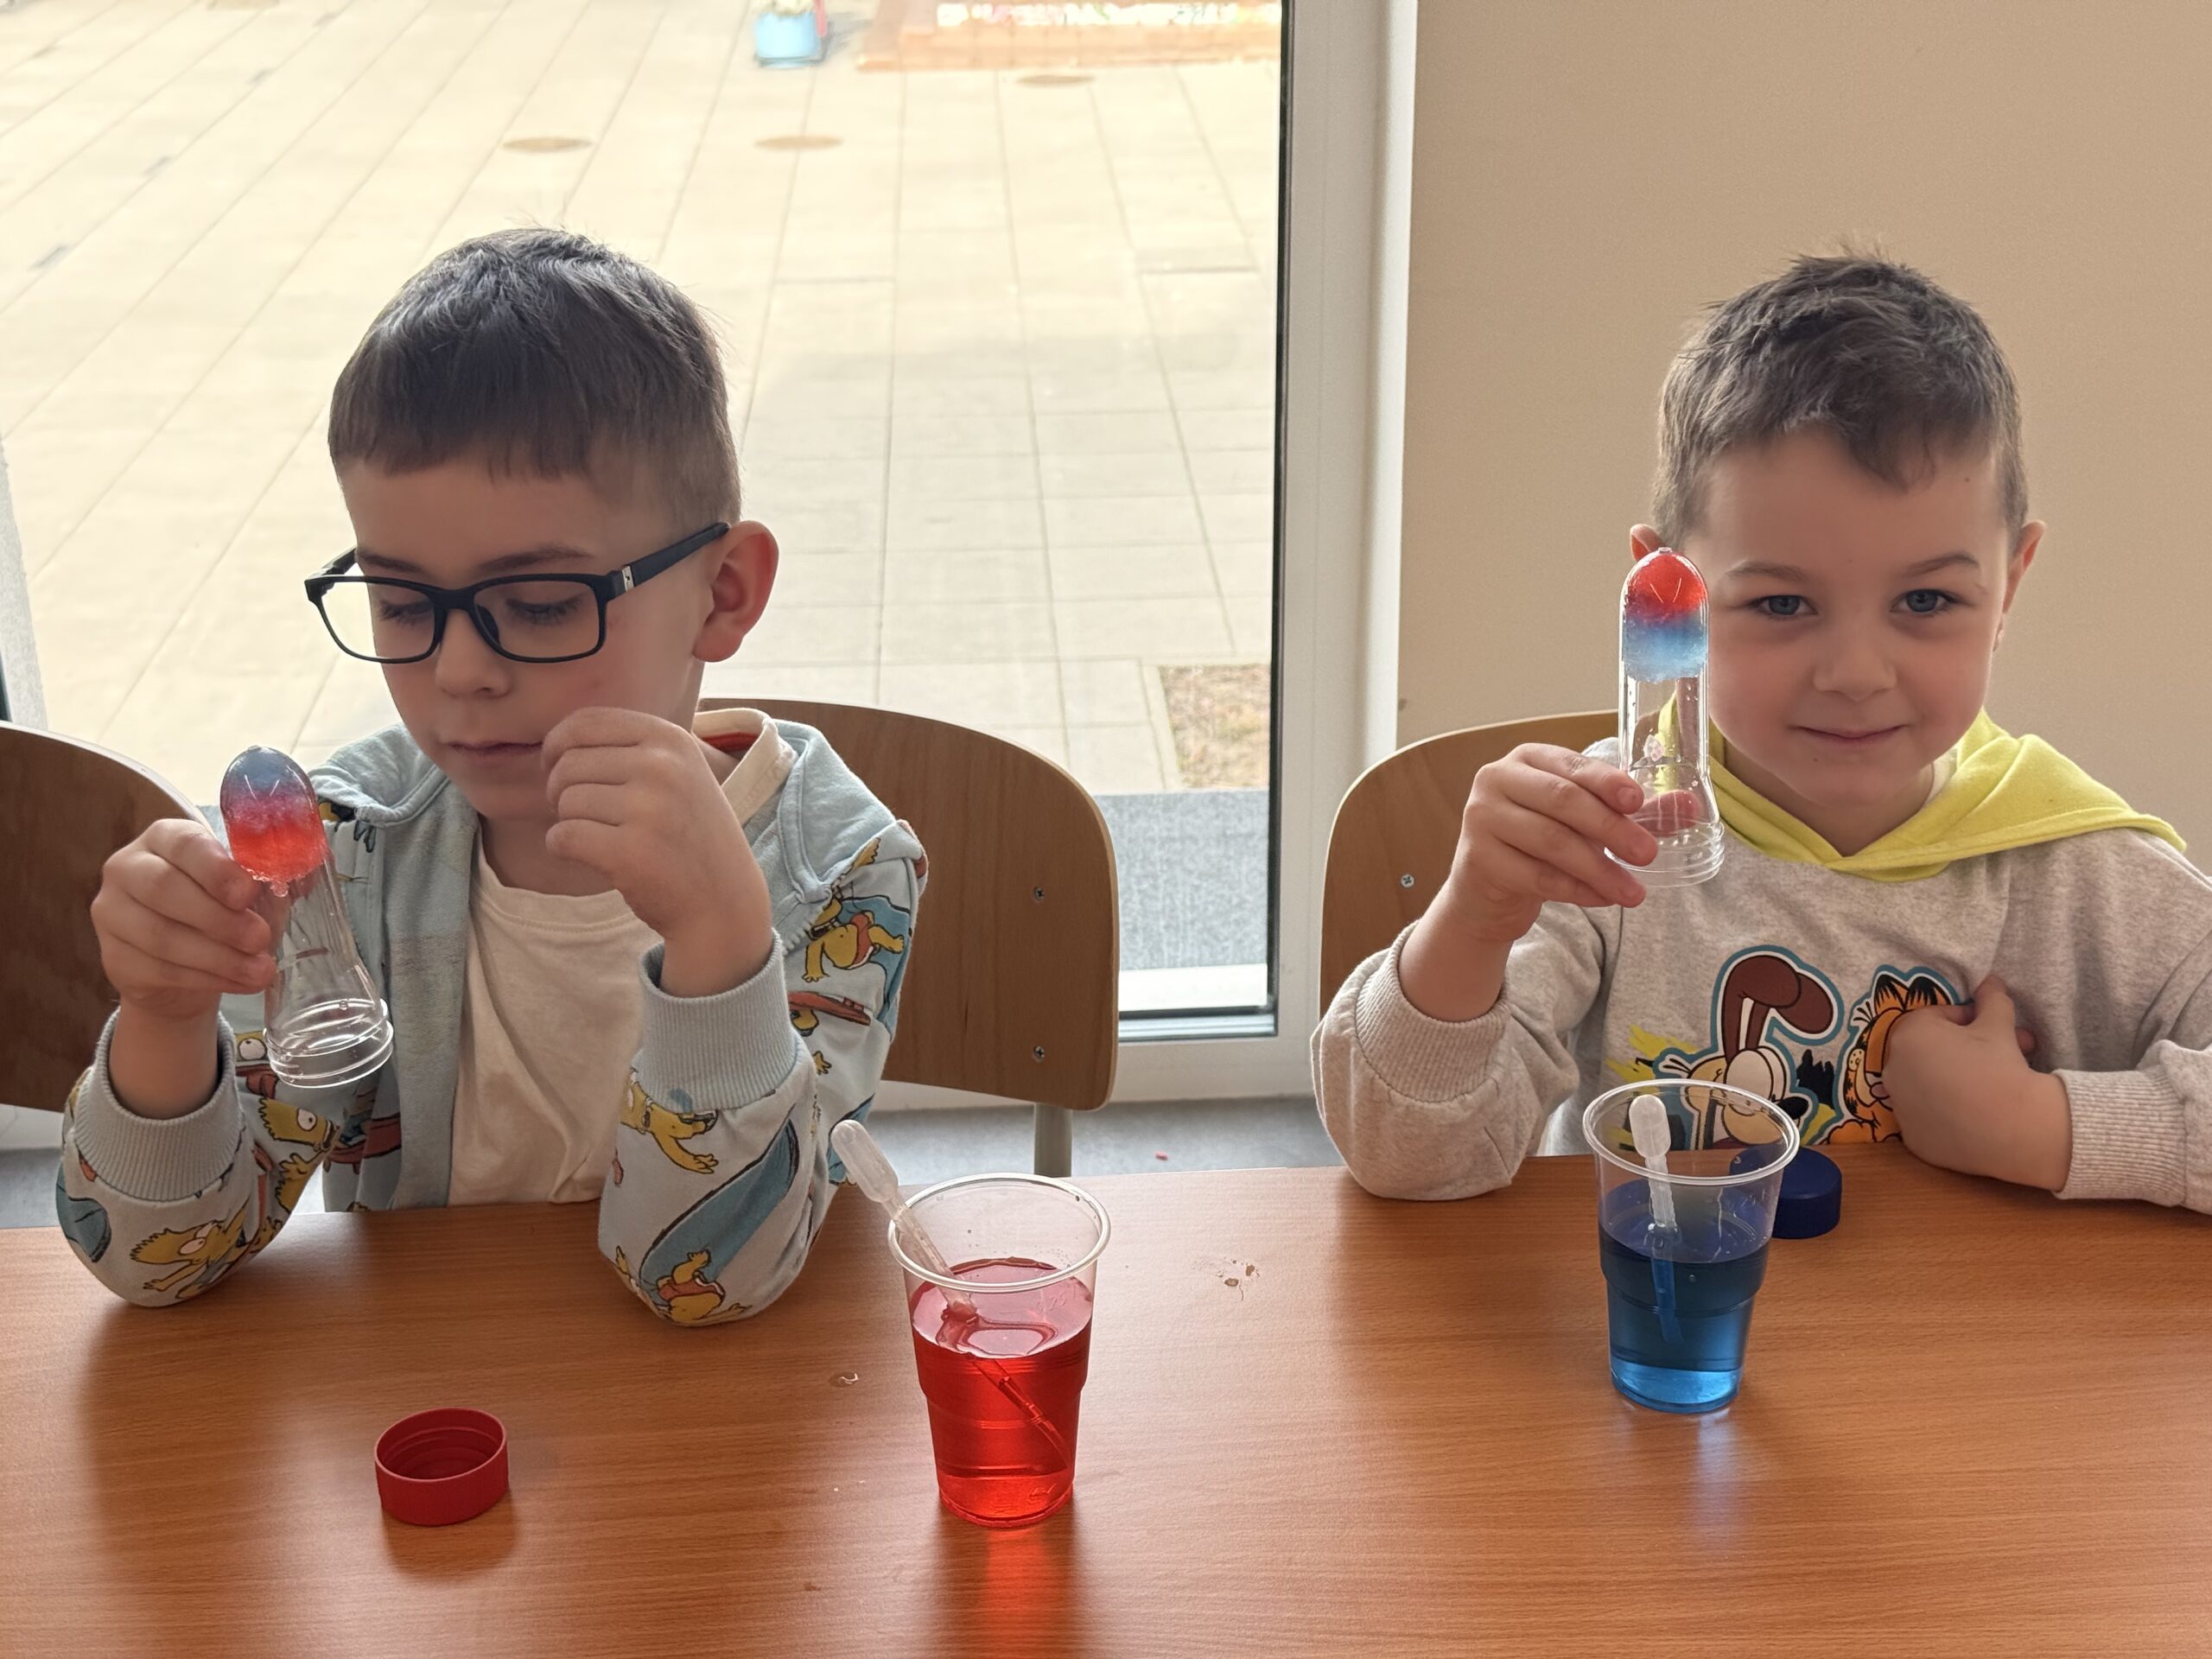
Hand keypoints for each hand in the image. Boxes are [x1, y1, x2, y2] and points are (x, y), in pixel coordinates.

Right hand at [93, 819, 274, 1021]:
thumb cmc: (225, 910)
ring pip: (161, 936)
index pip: (184, 844)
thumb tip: (315, 863)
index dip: (216, 869)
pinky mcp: (113, 957)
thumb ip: (278, 872)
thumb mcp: (253, 887)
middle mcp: (128, 868)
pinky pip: (158, 970)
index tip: (249, 893)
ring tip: (262, 970)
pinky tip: (241, 983)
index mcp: (166, 838)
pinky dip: (206, 979)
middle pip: (164, 888)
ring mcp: (113, 913)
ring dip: (219, 957)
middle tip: (261, 938)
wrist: (187, 964)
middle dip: (219, 918)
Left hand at [543, 708, 772, 996]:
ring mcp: (648, 809)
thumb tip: (556, 739)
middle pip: (568, 764)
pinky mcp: (630, 852)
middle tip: (584, 815)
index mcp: (671, 739)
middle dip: (560, 791)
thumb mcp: (679, 773)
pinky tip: (590, 857)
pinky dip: (562, 848)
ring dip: (568, 822)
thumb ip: (630, 747)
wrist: (724, 902)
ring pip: (564, 802)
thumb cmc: (689, 836)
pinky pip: (562, 837)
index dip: (557, 746)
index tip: (558, 769)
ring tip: (601, 837)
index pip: (585, 723)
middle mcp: (662, 767)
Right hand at [1397, 745, 1654, 1020]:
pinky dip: (1575, 890)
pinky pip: (1536, 876)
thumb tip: (1690, 806)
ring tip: (1634, 892)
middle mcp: (1497, 780)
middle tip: (1648, 854)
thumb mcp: (1584, 823)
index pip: (1573, 766)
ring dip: (1599, 869)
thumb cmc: (1539, 845)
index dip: (1608, 783)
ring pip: (1551, 842)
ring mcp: (1481, 818)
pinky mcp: (1478, 859)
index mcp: (1527, 759)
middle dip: (1611, 828)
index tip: (1639, 802)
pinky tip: (1602, 898)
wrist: (1485, 893)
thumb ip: (1632, 813)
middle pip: (1562, 801)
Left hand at [1883, 975, 2071, 1190]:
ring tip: (1995, 1084)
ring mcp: (1900, 1109)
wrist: (2014, 1126)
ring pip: (1929, 1086)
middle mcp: (1892, 1070)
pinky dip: (1949, 1115)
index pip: (1935, 1019)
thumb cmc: (2001, 1066)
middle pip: (1931, 1053)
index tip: (1991, 1029)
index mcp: (1907, 1036)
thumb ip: (1990, 998)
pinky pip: (1931, 1120)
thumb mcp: (1999, 1024)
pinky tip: (1979, 1114)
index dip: (1966, 1021)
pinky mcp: (1914, 1141)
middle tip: (2001, 1054)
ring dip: (1956, 1079)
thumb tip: (1990, 980)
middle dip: (1965, 1050)